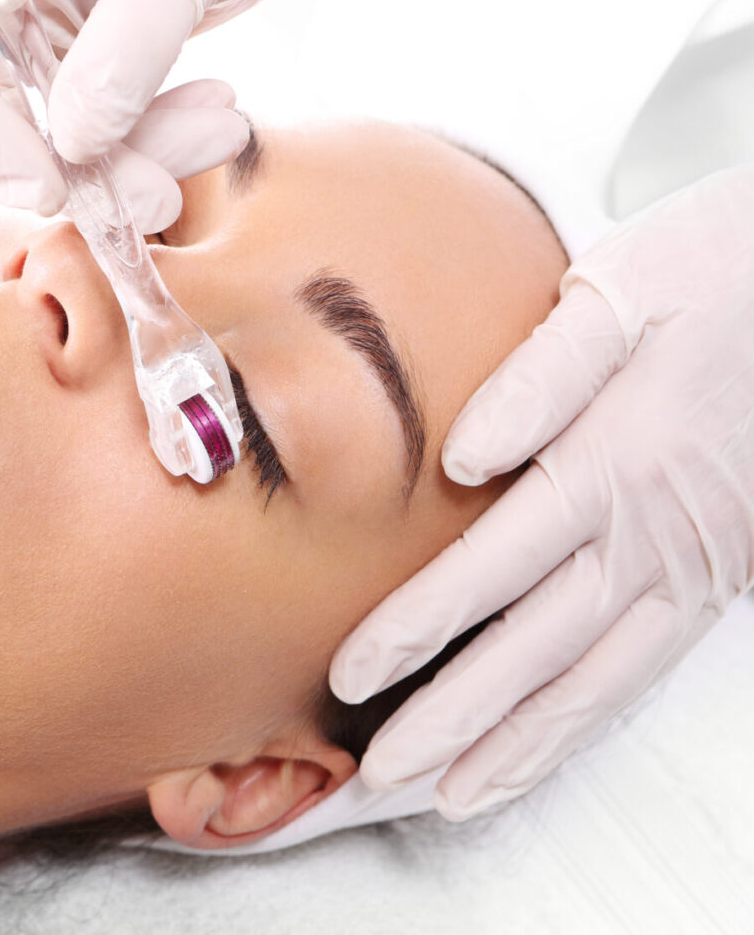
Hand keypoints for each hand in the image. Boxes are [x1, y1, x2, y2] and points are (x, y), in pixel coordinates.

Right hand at [0, 0, 397, 231]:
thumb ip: (127, 49)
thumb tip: (76, 145)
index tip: (43, 189)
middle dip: (79, 163)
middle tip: (154, 198)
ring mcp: (51, 15)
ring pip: (60, 127)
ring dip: (138, 155)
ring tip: (221, 132)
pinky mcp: (99, 45)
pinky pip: (108, 118)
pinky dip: (160, 134)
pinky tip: (219, 114)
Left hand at [330, 165, 753, 818]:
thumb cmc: (711, 274)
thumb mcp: (618, 293)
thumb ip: (539, 377)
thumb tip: (465, 454)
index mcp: (612, 462)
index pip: (494, 566)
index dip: (419, 628)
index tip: (353, 676)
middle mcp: (653, 532)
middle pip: (537, 647)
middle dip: (456, 717)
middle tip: (383, 774)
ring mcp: (692, 566)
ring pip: (595, 680)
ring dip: (519, 744)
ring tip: (450, 795)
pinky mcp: (717, 580)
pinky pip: (642, 672)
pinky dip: (585, 723)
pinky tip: (538, 754)